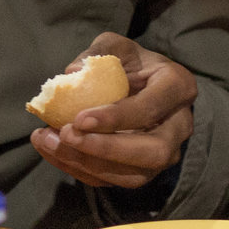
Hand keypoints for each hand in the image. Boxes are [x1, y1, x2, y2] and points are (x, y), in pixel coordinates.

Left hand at [31, 33, 195, 188]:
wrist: (140, 86)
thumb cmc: (130, 63)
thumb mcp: (116, 47)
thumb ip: (98, 53)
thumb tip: (71, 73)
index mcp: (177, 88)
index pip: (151, 108)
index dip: (116, 117)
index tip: (79, 119)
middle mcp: (179, 126)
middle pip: (152, 152)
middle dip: (106, 150)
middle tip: (66, 136)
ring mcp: (165, 154)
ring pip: (134, 175)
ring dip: (87, 164)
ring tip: (49, 142)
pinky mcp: (144, 170)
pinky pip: (114, 181)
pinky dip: (80, 170)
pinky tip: (52, 150)